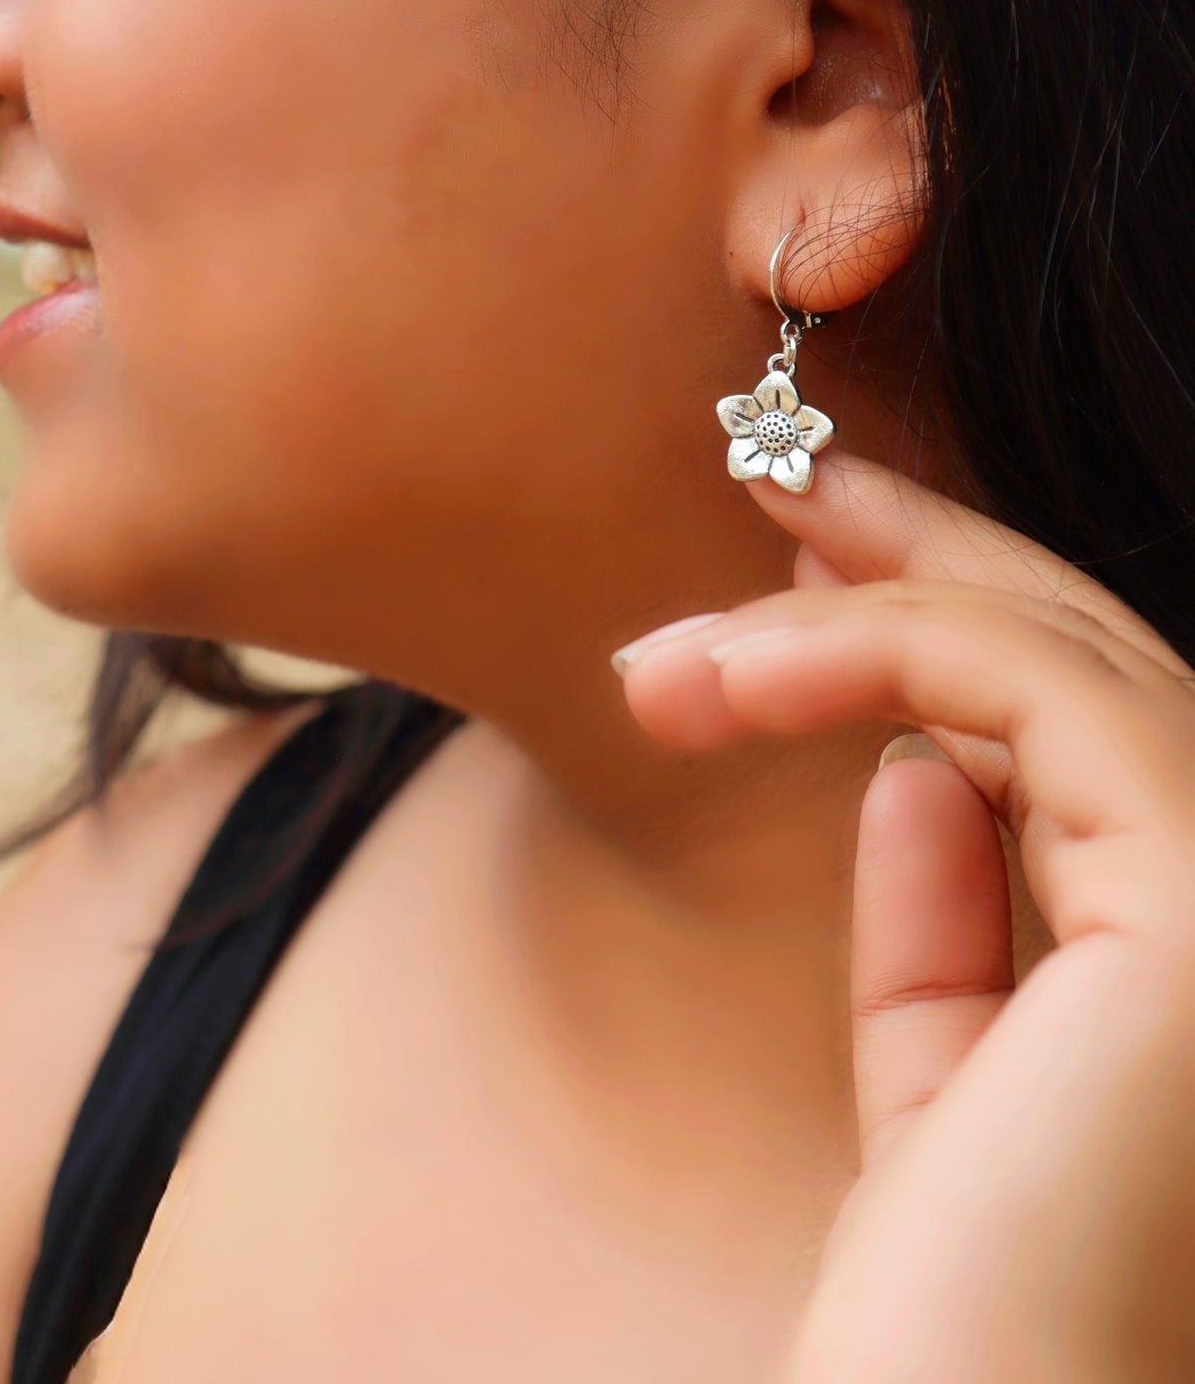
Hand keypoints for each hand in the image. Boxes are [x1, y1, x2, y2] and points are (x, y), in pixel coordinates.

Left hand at [613, 450, 1194, 1383]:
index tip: (818, 566)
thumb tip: (924, 769)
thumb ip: (955, 926)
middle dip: (926, 562)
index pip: (1102, 747)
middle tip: (781, 480)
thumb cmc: (948, 1316)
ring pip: (1060, 659)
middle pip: (1098, 668)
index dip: (959, 635)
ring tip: (679, 636)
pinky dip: (864, 652)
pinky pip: (1023, 691)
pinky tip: (728, 680)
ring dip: (850, 609)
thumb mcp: (944, 1084)